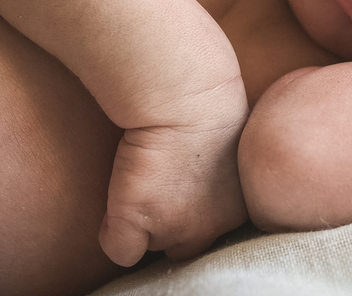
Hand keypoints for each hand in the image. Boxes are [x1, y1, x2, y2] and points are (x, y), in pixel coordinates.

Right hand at [99, 106, 248, 266]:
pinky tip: (119, 205)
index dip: (197, 209)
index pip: (213, 230)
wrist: (188, 102)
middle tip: (164, 186)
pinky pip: (120, 250)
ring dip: (145, 224)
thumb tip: (213, 180)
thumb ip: (228, 179)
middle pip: (186, 246)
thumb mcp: (236, 152)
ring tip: (143, 184)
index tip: (189, 186)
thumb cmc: (213, 108)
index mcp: (238, 210)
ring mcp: (171, 230)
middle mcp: (209, 229)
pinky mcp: (134, 223)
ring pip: (153, 245)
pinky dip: (114, 232)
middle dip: (175, 223)